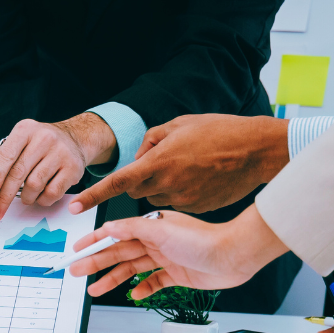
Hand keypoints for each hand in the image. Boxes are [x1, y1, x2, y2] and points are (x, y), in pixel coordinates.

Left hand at [0, 114, 115, 221]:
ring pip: (34, 186)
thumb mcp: (16, 145)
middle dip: (4, 197)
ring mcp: (61, 152)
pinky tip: (40, 195)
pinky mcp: (73, 168)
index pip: (6, 156)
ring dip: (26, 198)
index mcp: (25, 130)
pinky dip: (42, 200)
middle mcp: (44, 138)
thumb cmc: (39, 146)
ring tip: (26, 196)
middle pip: (18, 173)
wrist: (74, 139)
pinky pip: (52, 193)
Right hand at [66, 205, 288, 297]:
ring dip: (113, 279)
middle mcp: (156, 241)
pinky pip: (154, 282)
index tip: (76, 250)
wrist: (233, 255)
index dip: (94, 242)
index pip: (115, 233)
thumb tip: (108, 227)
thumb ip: (132, 228)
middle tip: (76, 272)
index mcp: (150, 226)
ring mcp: (166, 258)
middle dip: (97, 263)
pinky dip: (143, 289)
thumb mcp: (162, 229)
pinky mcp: (177, 274)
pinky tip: (133, 294)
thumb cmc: (202, 239)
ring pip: (132, 269)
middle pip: (119, 253)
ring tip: (95, 290)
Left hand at [70, 115, 289, 215]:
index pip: (117, 182)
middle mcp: (167, 184)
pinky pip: (177, 204)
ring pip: (156, 199)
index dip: (93, 195)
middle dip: (139, 181)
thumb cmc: (220, 131)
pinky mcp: (196, 208)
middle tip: (161, 163)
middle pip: (135, 192)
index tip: (75, 206)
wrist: (257, 150)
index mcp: (159, 162)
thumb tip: (137, 157)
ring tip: (188, 167)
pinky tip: (201, 177)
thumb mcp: (179, 124)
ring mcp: (182, 200)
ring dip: (161, 186)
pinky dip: (181, 192)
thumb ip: (150, 140)